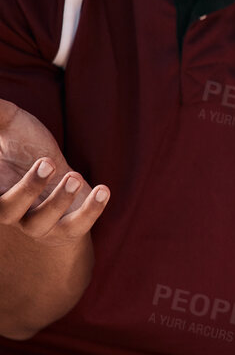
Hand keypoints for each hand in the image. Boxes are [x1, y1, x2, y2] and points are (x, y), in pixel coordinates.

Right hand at [0, 99, 106, 248]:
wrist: (58, 180)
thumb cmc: (28, 151)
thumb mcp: (12, 125)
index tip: (1, 165)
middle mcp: (11, 210)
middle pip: (6, 212)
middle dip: (26, 189)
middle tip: (47, 162)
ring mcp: (39, 224)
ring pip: (40, 223)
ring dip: (58, 200)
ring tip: (75, 175)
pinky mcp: (68, 229)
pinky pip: (77, 227)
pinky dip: (90, 211)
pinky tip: (103, 190)